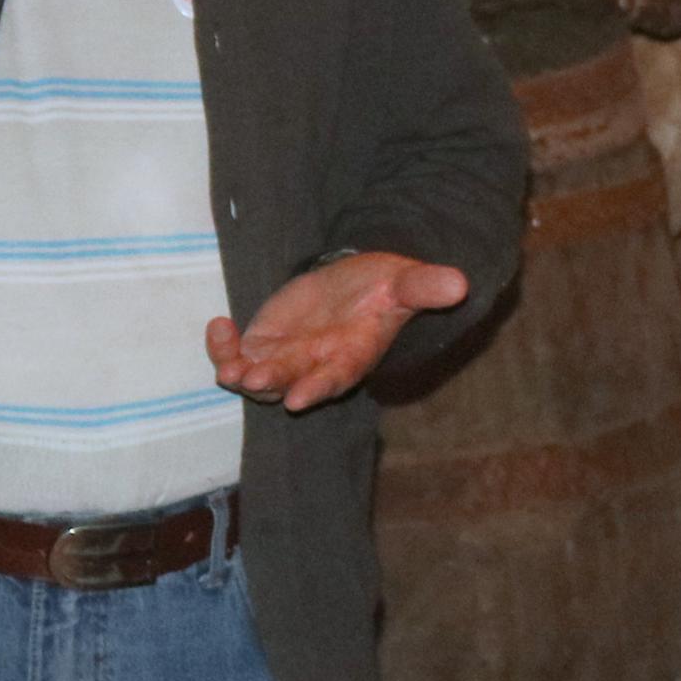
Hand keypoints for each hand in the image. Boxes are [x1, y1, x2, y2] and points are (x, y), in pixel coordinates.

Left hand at [207, 252, 471, 411]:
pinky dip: (222, 348)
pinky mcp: (262, 345)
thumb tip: (461, 283)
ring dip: (239, 374)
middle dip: (271, 382)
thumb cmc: (383, 287)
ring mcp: (284, 359)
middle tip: (253, 377)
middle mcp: (314, 366)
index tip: (299, 398)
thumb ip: (424, 287)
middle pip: (288, 382)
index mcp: (350, 357)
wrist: (356, 284)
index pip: (333, 378)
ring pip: (255, 378)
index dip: (316, 388)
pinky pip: (234, 355)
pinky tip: (219, 325)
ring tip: (228, 365)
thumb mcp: (405, 282)